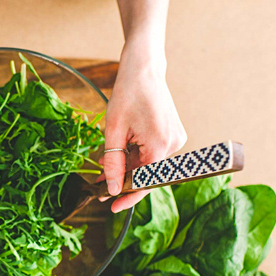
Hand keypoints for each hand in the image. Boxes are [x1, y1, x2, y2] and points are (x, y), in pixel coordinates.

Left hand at [102, 45, 186, 212]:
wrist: (143, 69)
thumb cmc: (127, 94)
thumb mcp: (113, 131)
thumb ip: (114, 163)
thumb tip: (113, 189)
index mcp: (160, 146)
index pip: (145, 183)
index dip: (128, 197)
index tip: (111, 207)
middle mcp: (173, 145)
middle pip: (145, 173)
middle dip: (122, 177)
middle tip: (99, 182)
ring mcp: (175, 140)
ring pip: (147, 164)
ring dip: (126, 165)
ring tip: (104, 161)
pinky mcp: (172, 135)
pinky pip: (152, 154)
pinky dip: (135, 155)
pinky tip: (119, 150)